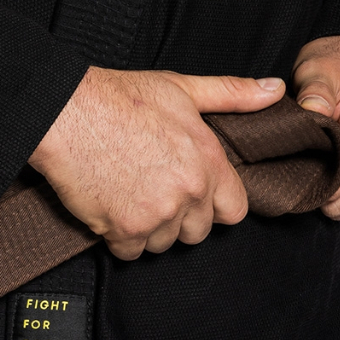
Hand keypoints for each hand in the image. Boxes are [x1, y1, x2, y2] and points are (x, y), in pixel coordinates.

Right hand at [28, 67, 285, 258]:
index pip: (234, 210)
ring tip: (129, 193)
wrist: (64, 113)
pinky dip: (119, 237)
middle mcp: (188, 192)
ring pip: (164, 243)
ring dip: (148, 228)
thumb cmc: (117, 97)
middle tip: (152, 188)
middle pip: (197, 232)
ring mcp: (157, 214)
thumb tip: (276, 91)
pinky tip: (110, 207)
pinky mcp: (123, 230)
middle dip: (179, 217)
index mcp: (208, 161)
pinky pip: (131, 252)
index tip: (192, 192)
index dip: (214, 203)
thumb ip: (232, 93)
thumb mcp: (181, 87)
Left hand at [292, 35, 339, 217]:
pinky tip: (332, 161)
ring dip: (331, 187)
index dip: (305, 180)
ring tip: (315, 158)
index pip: (336, 184)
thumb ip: (313, 96)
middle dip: (315, 185)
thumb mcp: (319, 70)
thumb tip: (305, 119)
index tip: (286, 166)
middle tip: (296, 161)